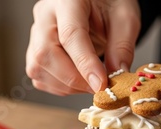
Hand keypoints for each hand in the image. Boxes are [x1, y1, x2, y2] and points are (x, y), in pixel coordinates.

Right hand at [26, 0, 140, 94]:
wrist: (97, 2)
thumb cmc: (109, 4)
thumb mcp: (125, 18)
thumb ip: (122, 46)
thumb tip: (118, 74)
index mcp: (67, 0)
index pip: (70, 35)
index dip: (85, 64)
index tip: (100, 84)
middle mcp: (45, 14)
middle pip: (46, 54)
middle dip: (73, 79)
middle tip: (99, 87)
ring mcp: (36, 32)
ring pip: (38, 68)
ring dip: (67, 85)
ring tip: (91, 83)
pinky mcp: (35, 49)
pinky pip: (39, 76)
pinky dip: (60, 86)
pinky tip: (79, 81)